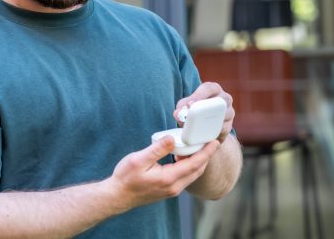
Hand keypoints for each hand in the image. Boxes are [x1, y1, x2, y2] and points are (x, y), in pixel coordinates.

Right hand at [105, 136, 219, 210]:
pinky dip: (189, 166)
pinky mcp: (169, 190)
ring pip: (192, 175)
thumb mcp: (138, 159)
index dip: (206, 152)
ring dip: (197, 161)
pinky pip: (185, 177)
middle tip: (209, 141)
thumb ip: (157, 149)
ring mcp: (172, 190)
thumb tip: (171, 138)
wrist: (118, 196)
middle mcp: (174, 187)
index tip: (214, 142)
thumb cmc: (125, 178)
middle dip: (205, 156)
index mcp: (169, 178)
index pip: (195, 164)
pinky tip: (182, 156)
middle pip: (198, 170)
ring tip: (196, 146)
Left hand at [174, 82, 234, 142]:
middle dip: (209, 106)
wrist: (205, 124)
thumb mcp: (186, 106)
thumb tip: (178, 113)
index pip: (208, 88)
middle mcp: (224, 99)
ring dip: (213, 121)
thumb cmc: (195, 109)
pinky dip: (215, 132)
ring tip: (198, 127)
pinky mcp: (229, 126)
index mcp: (213, 89)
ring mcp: (229, 112)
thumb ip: (181, 108)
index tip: (189, 104)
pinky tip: (205, 135)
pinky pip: (225, 129)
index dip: (199, 95)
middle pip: (223, 99)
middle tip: (195, 114)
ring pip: (226, 114)